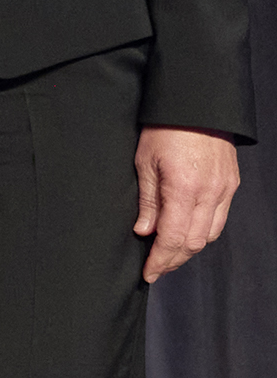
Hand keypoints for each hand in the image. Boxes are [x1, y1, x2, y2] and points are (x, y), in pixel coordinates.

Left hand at [135, 126, 240, 282]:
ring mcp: (225, 189)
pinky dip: (203, 232)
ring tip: (168, 255)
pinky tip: (187, 234)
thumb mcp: (144, 162)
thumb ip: (147, 200)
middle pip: (194, 242)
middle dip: (174, 259)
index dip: (161, 259)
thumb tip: (144, 231)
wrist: (197, 104)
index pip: (174, 238)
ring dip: (189, 249)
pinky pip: (219, 218)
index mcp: (185, 189)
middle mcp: (210, 193)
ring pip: (210, 233)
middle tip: (156, 269)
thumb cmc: (165, 129)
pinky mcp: (231, 184)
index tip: (148, 273)